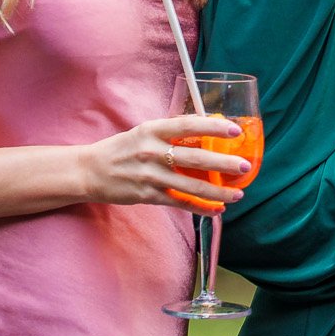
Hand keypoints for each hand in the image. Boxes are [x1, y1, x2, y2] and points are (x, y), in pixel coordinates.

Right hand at [82, 114, 251, 208]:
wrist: (89, 171)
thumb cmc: (122, 148)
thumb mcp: (144, 132)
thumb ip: (172, 132)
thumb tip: (206, 127)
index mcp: (152, 130)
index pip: (188, 126)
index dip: (212, 128)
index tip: (235, 131)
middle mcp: (151, 151)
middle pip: (194, 158)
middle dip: (223, 163)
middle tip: (245, 166)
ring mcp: (149, 175)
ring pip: (190, 186)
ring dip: (217, 191)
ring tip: (237, 194)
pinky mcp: (146, 195)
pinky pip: (178, 202)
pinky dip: (199, 208)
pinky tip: (216, 209)